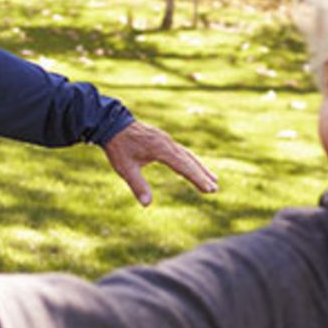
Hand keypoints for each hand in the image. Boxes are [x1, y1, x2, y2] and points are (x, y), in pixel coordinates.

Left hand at [102, 120, 217, 205]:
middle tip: (215, 189)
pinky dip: (191, 160)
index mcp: (160, 149)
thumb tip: (147, 204)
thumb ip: (137, 185)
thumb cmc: (118, 147)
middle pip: (189, 160)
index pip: (183, 166)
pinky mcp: (163, 139)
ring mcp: (166, 140)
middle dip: (203, 175)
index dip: (197, 178)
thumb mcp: (125, 168)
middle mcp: (167, 143)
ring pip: (187, 155)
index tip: (209, 189)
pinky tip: (194, 166)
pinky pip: (181, 151)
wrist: (112, 124)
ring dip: (200, 167)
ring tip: (213, 179)